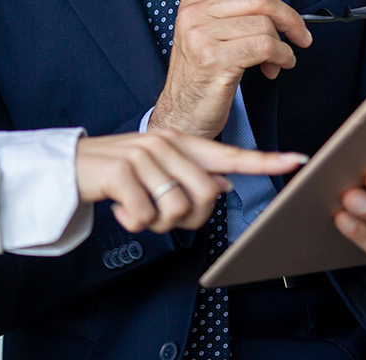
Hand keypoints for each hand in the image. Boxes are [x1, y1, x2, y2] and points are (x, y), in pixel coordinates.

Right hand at [76, 128, 306, 233]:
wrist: (68, 167)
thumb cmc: (116, 173)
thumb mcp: (155, 169)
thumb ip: (189, 175)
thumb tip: (221, 187)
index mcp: (179, 142)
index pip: (230, 154)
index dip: (264, 161)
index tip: (297, 160)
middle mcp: (165, 143)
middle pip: (206, 196)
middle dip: (187, 219)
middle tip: (157, 213)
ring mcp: (143, 155)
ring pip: (179, 209)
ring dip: (158, 223)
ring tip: (137, 209)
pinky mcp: (122, 171)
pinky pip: (149, 215)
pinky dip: (135, 222)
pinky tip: (120, 209)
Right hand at [150, 0, 312, 137]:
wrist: (183, 114)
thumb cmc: (200, 77)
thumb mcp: (207, 35)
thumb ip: (232, 14)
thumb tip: (275, 4)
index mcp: (193, 3)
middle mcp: (194, 15)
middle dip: (289, 17)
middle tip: (299, 34)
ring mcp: (201, 37)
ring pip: (265, 24)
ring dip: (285, 45)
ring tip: (279, 59)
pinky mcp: (215, 59)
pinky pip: (265, 46)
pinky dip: (283, 57)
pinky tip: (277, 66)